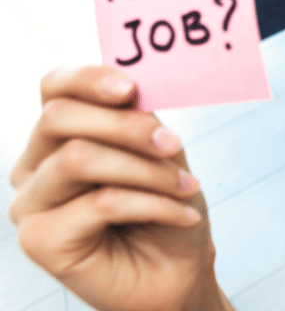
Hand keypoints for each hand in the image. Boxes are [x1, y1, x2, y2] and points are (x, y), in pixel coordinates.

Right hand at [7, 66, 231, 310]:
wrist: (180, 273)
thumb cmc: (168, 210)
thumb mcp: (162, 154)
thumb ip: (140, 120)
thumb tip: (132, 87)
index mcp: (58, 137)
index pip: (53, 88)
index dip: (88, 78)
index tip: (130, 88)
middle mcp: (34, 167)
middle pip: (59, 117)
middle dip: (127, 127)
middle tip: (173, 145)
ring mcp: (30, 204)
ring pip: (77, 158)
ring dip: (145, 170)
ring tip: (186, 186)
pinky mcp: (39, 240)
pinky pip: (99, 203)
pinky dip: (153, 205)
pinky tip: (183, 216)